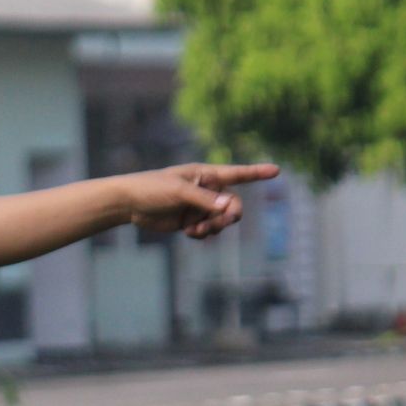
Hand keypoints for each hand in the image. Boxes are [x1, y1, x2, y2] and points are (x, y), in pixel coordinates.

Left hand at [126, 162, 280, 239]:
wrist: (130, 204)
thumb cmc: (152, 189)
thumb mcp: (179, 192)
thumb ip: (205, 200)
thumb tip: (230, 206)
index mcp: (205, 175)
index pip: (236, 173)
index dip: (256, 173)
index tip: (276, 171)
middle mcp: (206, 190)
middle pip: (233, 205)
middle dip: (227, 217)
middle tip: (216, 224)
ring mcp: (199, 207)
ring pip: (221, 221)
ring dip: (213, 228)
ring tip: (195, 230)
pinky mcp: (191, 221)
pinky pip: (208, 231)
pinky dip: (202, 234)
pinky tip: (188, 233)